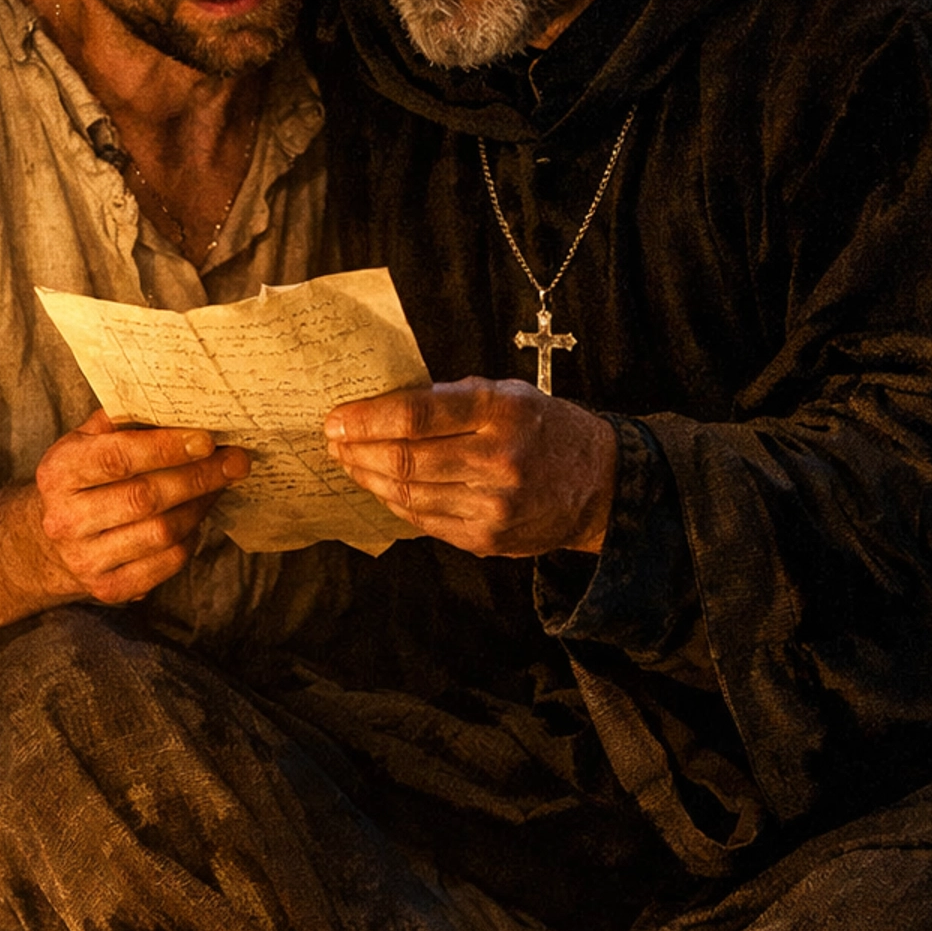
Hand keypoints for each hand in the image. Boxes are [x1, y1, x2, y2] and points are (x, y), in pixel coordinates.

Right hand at [35, 410, 250, 603]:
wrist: (47, 543)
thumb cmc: (82, 479)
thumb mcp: (85, 441)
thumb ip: (122, 420)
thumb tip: (178, 404)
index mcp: (58, 473)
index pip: (117, 458)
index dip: (166, 448)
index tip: (206, 439)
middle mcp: (65, 520)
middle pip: (145, 498)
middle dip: (198, 477)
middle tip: (235, 460)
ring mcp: (86, 559)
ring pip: (162, 532)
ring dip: (200, 505)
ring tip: (218, 484)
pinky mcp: (109, 588)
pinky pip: (167, 562)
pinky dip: (190, 538)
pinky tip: (196, 517)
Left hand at [324, 379, 617, 555]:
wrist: (597, 484)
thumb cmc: (543, 429)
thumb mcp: (505, 393)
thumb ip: (448, 397)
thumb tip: (379, 407)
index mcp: (500, 412)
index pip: (416, 415)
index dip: (366, 419)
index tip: (336, 419)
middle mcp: (498, 460)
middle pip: (405, 459)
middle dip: (357, 451)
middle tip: (334, 442)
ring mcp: (492, 505)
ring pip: (407, 494)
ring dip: (368, 478)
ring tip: (350, 462)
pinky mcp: (486, 537)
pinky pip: (423, 520)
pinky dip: (394, 502)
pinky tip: (381, 486)